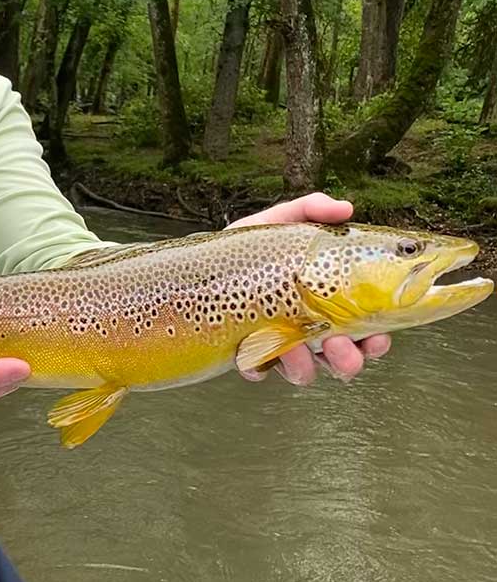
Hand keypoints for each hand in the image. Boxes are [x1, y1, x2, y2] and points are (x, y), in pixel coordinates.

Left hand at [228, 192, 390, 384]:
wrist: (202, 263)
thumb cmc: (250, 247)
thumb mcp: (279, 222)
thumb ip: (311, 209)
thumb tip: (346, 208)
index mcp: (326, 305)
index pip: (364, 331)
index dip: (376, 341)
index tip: (378, 337)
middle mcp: (309, 332)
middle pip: (342, 361)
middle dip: (347, 360)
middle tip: (339, 344)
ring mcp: (279, 347)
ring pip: (305, 373)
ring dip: (305, 365)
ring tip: (297, 347)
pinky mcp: (248, 357)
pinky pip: (258, 371)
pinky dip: (258, 365)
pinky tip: (250, 351)